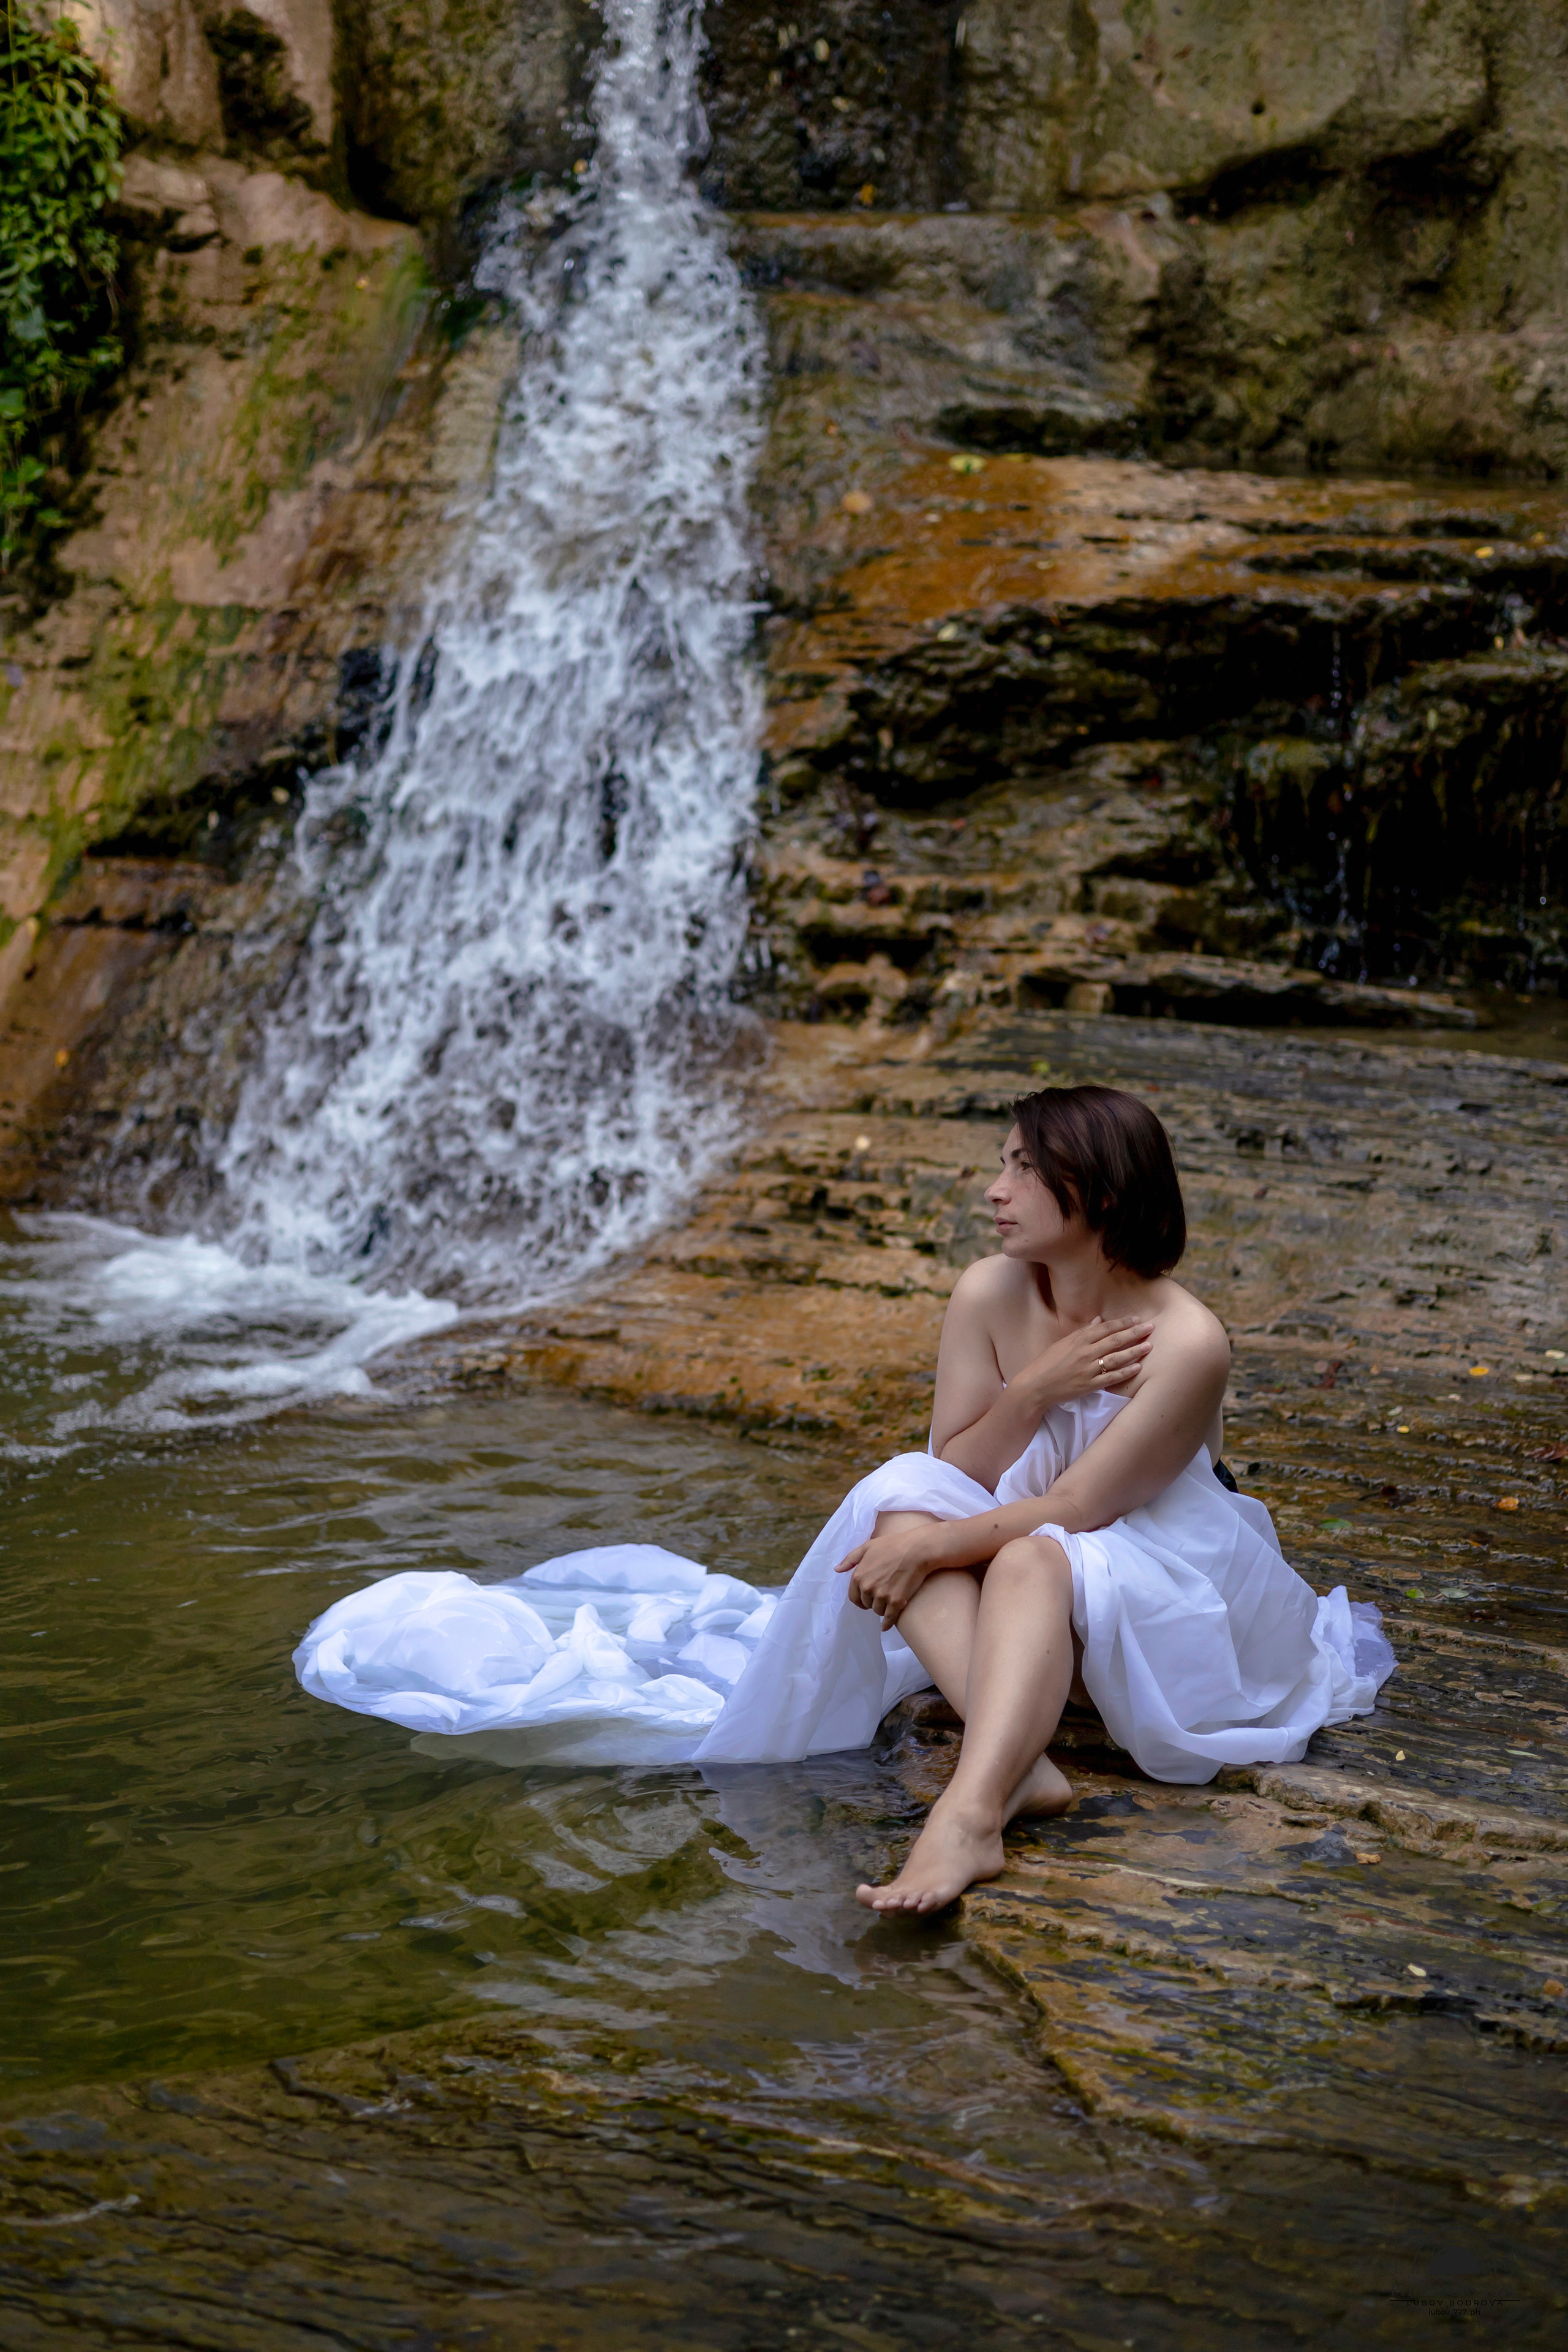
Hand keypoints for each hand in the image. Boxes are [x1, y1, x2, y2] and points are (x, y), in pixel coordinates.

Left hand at [833, 1525, 938, 1630]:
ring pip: (878, 1611)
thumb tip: (837, 1570)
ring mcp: (882, 1596)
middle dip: (872, 1602)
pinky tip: (885, 1627)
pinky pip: (889, 1618)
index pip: (854, 1597)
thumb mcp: (867, 1547)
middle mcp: (868, 1588)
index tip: (866, 1600)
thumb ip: (850, 1559)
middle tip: (881, 1596)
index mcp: (859, 1576)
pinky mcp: (897, 1602)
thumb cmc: (892, 1545)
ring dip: (882, 1609)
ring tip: (888, 1602)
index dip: (860, 1599)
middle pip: (867, 1604)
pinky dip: (887, 1624)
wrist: (916, 1550)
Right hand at [1030, 1314, 1152, 1407]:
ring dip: (1134, 1351)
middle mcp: (1085, 1353)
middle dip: (1134, 1333)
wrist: (1036, 1385)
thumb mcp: (1063, 1343)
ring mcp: (1088, 1370)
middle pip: (1115, 1341)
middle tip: (1150, 1328)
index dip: (1123, 1323)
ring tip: (1149, 1346)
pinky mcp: (1089, 1386)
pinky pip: (1112, 1378)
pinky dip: (1125, 1372)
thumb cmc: (1048, 1362)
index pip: (1105, 1328)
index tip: (1137, 1319)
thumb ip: (1082, 1331)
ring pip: (1116, 1358)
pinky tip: (1138, 1367)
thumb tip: (1099, 1320)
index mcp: (1078, 1340)